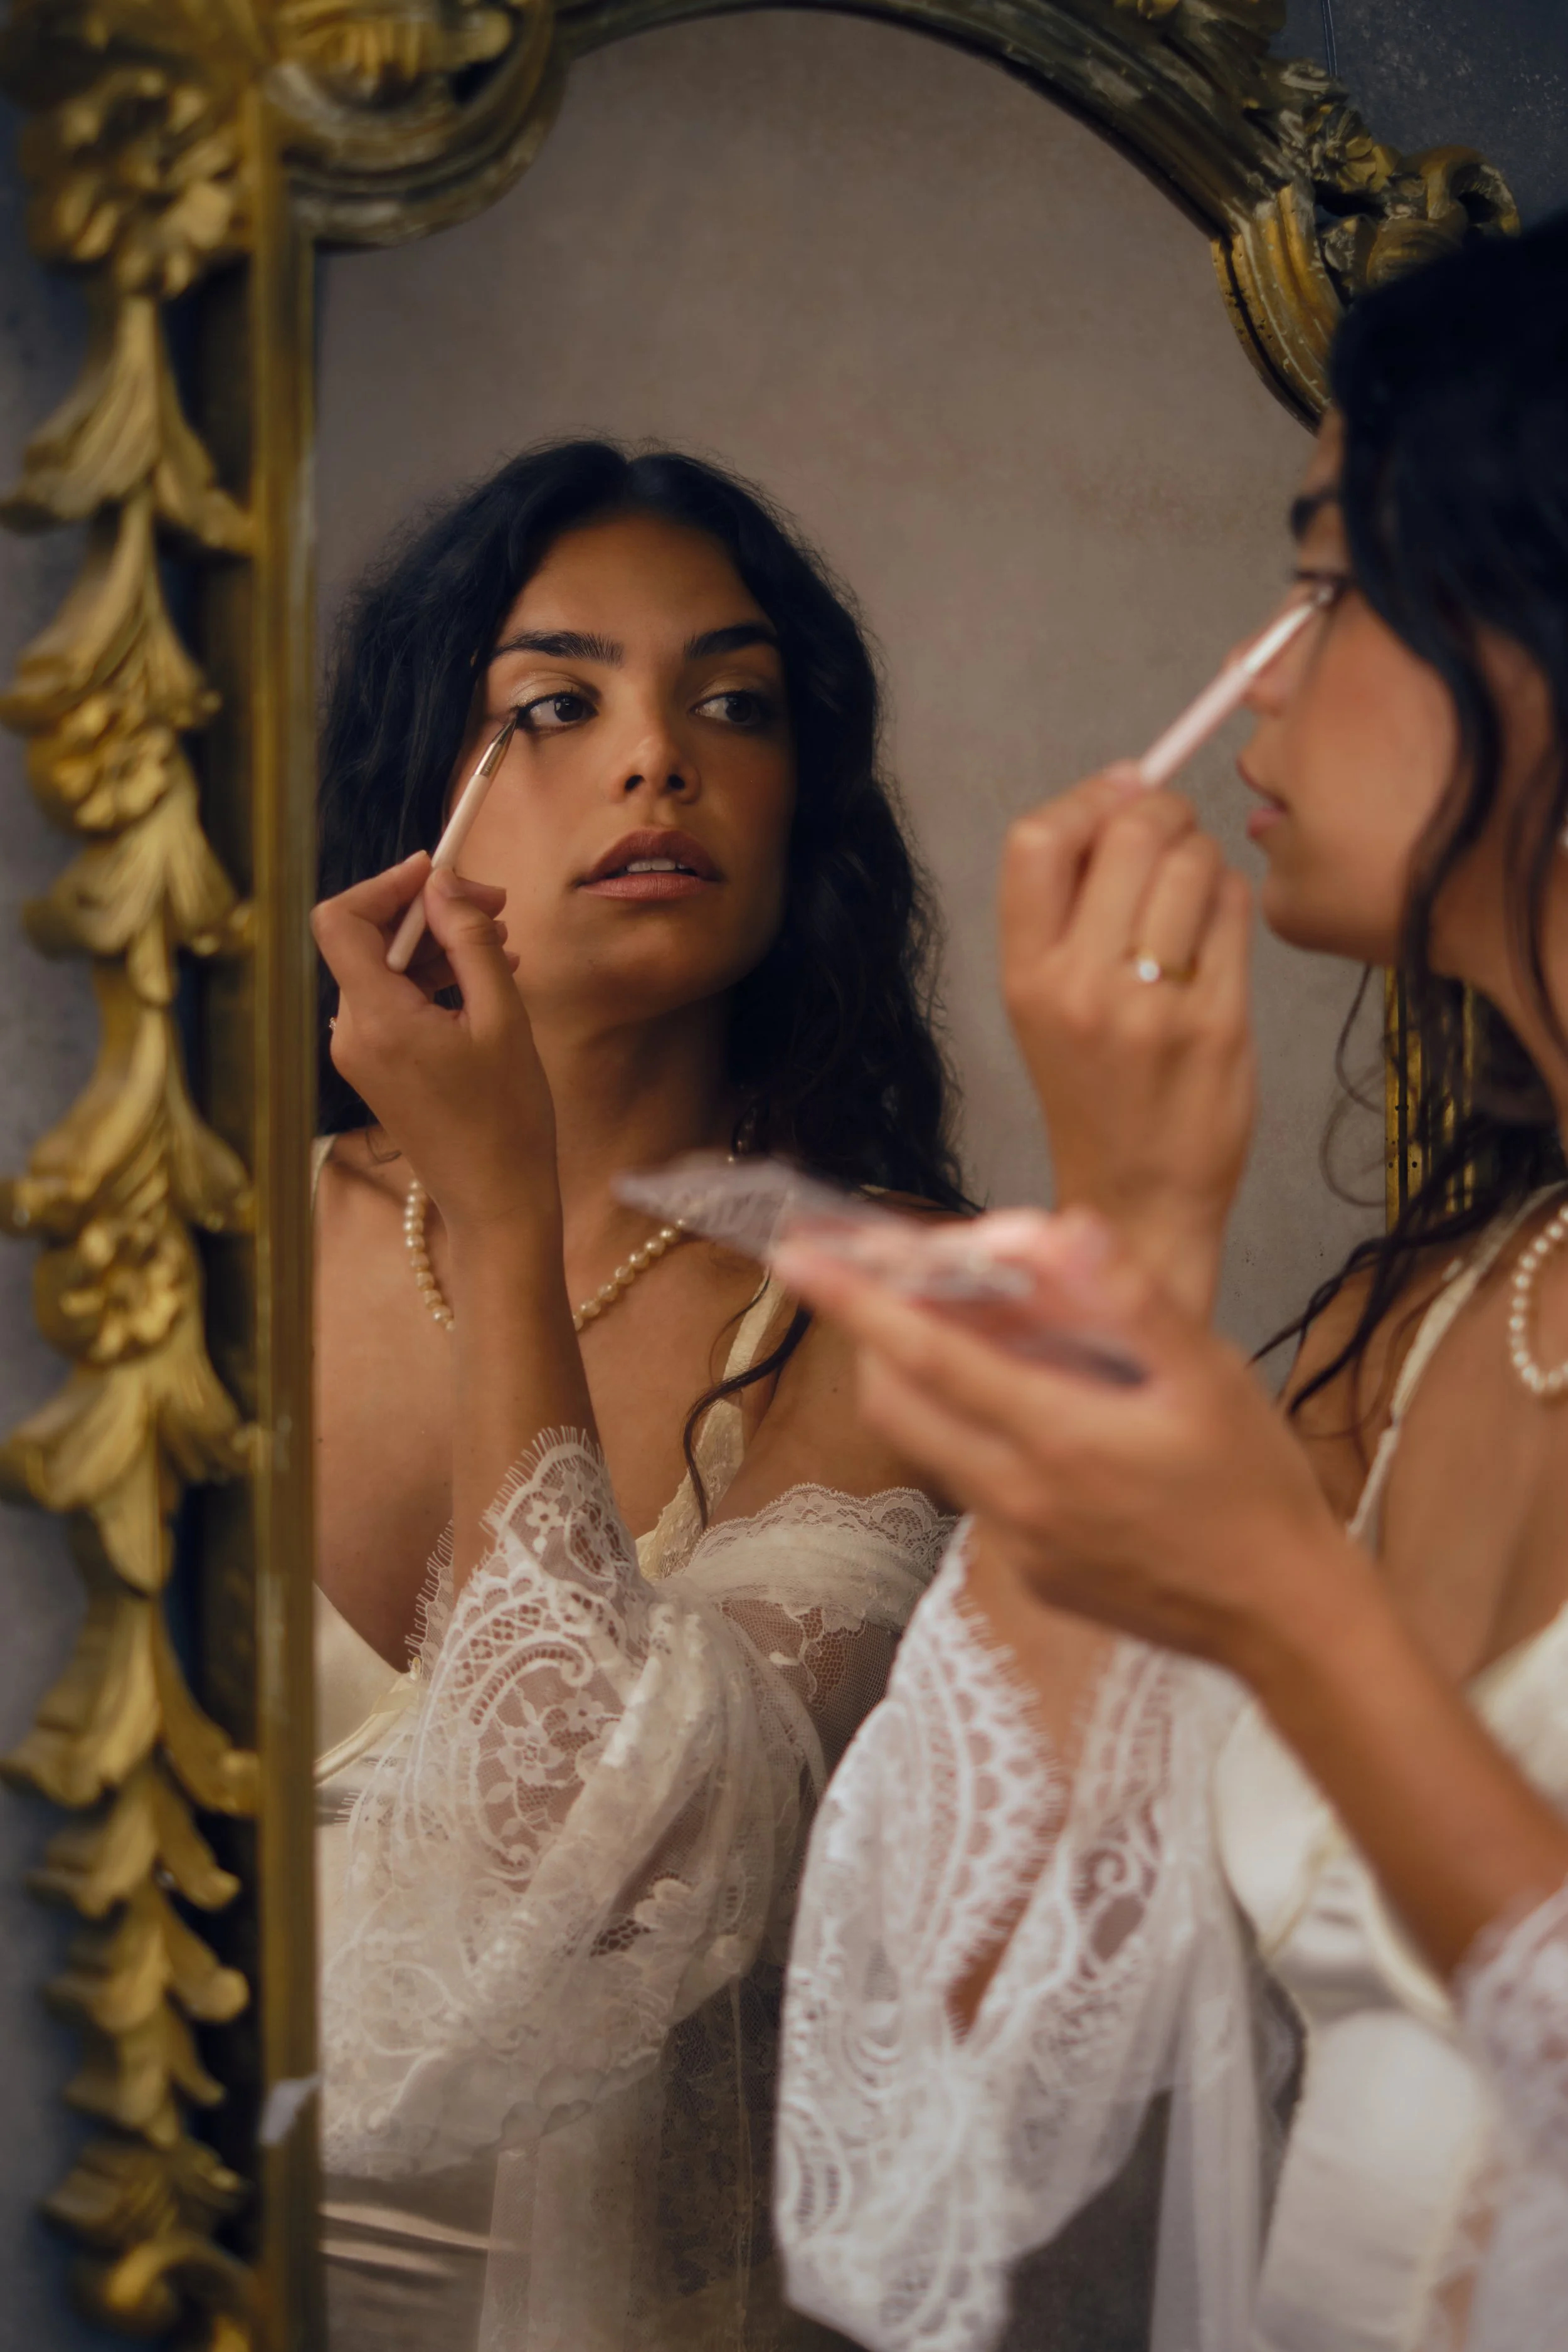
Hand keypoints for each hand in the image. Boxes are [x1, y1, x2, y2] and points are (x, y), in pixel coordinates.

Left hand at [313, 855, 557, 1237]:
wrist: (495, 1202)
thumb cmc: (507, 1121)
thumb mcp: (503, 1018)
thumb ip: (470, 942)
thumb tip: (443, 886)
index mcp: (377, 1020)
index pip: (342, 920)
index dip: (386, 884)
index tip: (438, 871)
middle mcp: (353, 1034)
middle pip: (368, 940)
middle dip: (428, 913)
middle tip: (494, 905)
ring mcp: (360, 1054)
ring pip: (385, 970)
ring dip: (439, 947)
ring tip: (502, 945)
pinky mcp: (376, 1068)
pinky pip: (393, 1003)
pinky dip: (433, 982)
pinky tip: (483, 983)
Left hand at [773, 1209, 1356, 1680]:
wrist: (1284, 1619)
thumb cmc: (1255, 1489)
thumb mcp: (1210, 1376)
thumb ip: (1129, 1299)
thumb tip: (1060, 1230)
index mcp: (1055, 1436)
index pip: (924, 1354)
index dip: (855, 1302)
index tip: (798, 1259)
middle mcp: (1015, 1496)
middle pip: (898, 1404)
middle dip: (877, 1342)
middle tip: (894, 1293)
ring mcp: (1016, 1545)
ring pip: (932, 1449)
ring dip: (930, 1390)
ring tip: (980, 1345)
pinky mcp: (1029, 1575)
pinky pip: (976, 1492)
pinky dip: (978, 1441)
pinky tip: (1040, 1423)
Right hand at [1001, 769, 1254, 1317]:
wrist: (1135, 1199)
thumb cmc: (1096, 1093)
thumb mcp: (1042, 1004)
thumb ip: (1068, 911)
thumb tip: (1121, 794)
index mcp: (1026, 975)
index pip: (1035, 841)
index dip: (1086, 798)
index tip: (1119, 792)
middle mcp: (1081, 985)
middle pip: (1126, 834)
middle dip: (1162, 813)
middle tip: (1173, 835)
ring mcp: (1152, 1003)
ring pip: (1193, 863)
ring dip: (1204, 860)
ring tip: (1194, 899)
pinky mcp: (1218, 1020)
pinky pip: (1235, 911)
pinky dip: (1232, 904)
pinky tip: (1218, 936)